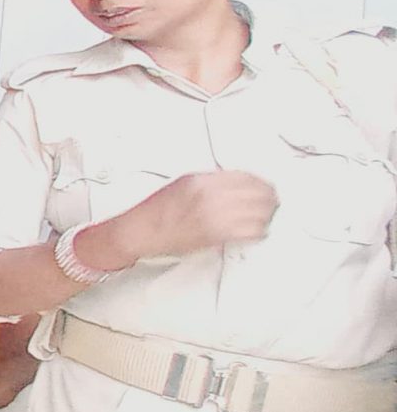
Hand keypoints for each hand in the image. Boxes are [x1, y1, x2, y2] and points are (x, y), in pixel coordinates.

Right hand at [101, 171, 277, 265]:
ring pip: (259, 213)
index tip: (265, 187)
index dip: (261, 182)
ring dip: (266, 216)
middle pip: (258, 193)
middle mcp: (210, 195)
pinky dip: (258, 232)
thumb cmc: (153, 213)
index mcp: (202, 179)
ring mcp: (214, 215)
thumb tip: (232, 184)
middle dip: (269, 199)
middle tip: (272, 203)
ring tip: (266, 218)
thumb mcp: (181, 185)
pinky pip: (250, 232)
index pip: (247, 176)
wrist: (137, 232)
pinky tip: (257, 232)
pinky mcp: (215, 235)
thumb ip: (209, 183)